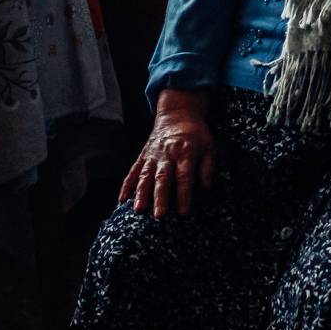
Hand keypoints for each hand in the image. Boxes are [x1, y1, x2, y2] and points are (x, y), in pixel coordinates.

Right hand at [120, 89, 214, 217]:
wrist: (177, 113)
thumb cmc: (196, 133)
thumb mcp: (209, 146)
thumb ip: (207, 167)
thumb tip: (205, 188)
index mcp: (185, 152)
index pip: (184, 176)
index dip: (184, 195)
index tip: (183, 212)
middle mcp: (167, 154)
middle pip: (163, 178)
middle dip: (160, 197)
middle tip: (159, 216)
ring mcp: (153, 155)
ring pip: (145, 175)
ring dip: (141, 193)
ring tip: (138, 209)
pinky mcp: (143, 155)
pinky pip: (133, 171)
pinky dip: (127, 185)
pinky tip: (122, 199)